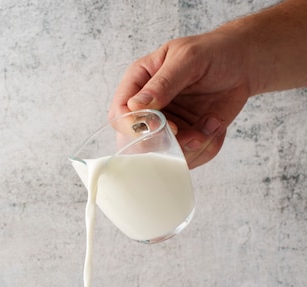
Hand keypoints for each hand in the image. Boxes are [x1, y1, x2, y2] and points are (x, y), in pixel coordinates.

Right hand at [109, 29, 252, 167]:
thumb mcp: (188, 59)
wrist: (241, 65)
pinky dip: (206, 147)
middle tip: (188, 134)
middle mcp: (148, 110)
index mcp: (139, 83)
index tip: (163, 125)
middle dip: (165, 144)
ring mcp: (165, 128)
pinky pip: (189, 159)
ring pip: (165, 157)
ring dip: (192, 147)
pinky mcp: (184, 140)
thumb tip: (136, 105)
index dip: (135, 127)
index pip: (119, 115)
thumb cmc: (213, 53)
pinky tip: (214, 125)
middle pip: (136, 144)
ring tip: (210, 123)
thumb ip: (163, 82)